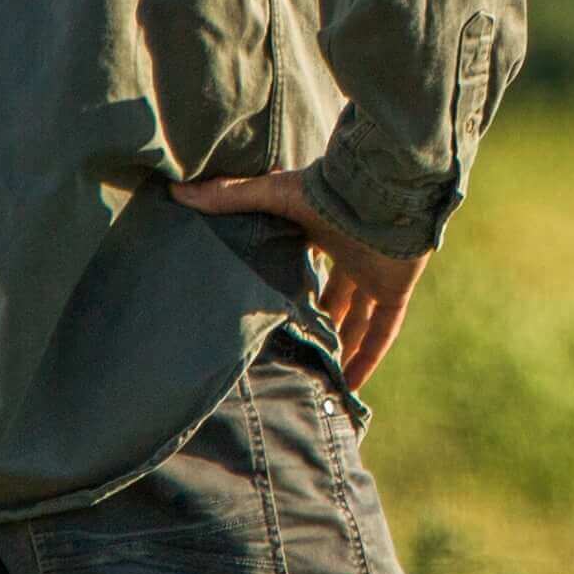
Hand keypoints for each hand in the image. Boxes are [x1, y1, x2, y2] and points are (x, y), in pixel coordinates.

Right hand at [166, 166, 425, 391]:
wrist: (382, 189)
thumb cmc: (327, 189)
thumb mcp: (272, 195)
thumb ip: (229, 196)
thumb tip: (178, 192)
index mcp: (325, 231)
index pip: (310, 263)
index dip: (296, 284)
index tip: (274, 308)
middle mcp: (352, 255)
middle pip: (335, 295)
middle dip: (319, 320)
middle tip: (294, 349)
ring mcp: (376, 274)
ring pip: (359, 318)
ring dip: (343, 345)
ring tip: (319, 375)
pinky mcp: (395, 289)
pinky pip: (383, 331)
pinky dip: (370, 356)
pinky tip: (353, 384)